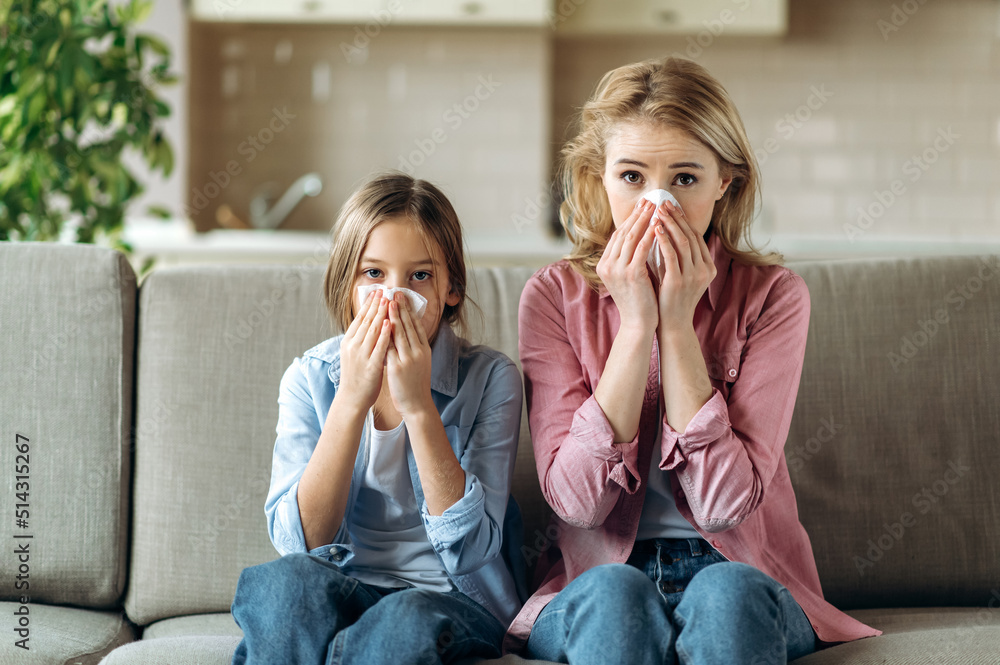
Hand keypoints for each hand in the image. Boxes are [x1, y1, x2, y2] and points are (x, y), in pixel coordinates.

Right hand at [337, 290, 391, 412]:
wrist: (352, 399)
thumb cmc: (356, 376)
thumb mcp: (355, 353)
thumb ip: (361, 338)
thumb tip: (368, 322)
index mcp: (349, 342)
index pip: (359, 318)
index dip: (368, 304)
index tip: (376, 292)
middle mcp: (353, 346)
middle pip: (366, 321)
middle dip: (375, 304)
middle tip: (384, 290)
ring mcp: (361, 355)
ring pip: (372, 330)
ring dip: (381, 314)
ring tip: (388, 300)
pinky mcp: (370, 366)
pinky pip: (379, 347)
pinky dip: (384, 334)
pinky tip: (390, 323)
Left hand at [386, 293, 434, 417]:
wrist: (417, 405)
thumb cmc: (415, 384)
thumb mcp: (419, 363)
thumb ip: (413, 348)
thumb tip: (405, 332)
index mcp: (424, 350)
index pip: (416, 325)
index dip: (409, 310)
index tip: (403, 297)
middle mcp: (418, 352)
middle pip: (409, 325)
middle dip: (401, 307)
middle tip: (395, 292)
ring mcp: (409, 359)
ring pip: (400, 333)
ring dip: (394, 316)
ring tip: (388, 302)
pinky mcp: (398, 367)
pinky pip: (389, 347)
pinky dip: (385, 334)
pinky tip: (380, 324)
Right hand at [596, 198, 659, 333]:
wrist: (639, 324)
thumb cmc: (639, 300)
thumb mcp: (631, 275)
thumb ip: (632, 257)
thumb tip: (643, 235)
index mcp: (604, 265)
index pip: (617, 236)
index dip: (631, 220)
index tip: (642, 207)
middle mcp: (607, 265)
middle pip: (623, 233)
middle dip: (638, 215)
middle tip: (650, 200)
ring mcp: (617, 270)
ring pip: (631, 237)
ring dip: (645, 220)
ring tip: (656, 207)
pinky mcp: (630, 274)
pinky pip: (641, 248)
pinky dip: (650, 234)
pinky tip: (660, 225)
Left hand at [651, 201, 716, 332]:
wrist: (671, 325)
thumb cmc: (671, 299)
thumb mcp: (680, 274)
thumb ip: (678, 256)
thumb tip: (667, 230)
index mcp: (708, 267)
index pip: (696, 236)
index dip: (683, 219)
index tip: (671, 205)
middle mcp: (704, 270)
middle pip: (691, 235)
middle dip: (676, 217)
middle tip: (663, 202)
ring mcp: (693, 276)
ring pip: (683, 242)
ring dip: (670, 224)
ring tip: (657, 211)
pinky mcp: (678, 282)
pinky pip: (672, 256)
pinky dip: (663, 240)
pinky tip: (655, 229)